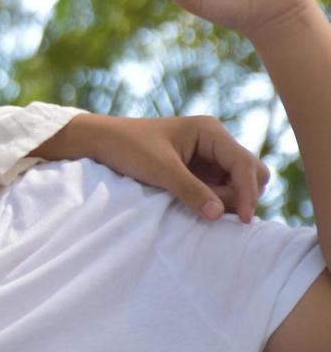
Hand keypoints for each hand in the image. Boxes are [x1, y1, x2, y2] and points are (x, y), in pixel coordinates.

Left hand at [44, 113, 268, 221]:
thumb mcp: (159, 169)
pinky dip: (215, 200)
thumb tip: (220, 215)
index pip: (245, 164)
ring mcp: (209, 157)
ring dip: (227, 199)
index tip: (243, 220)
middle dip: (240, 195)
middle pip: (251, 173)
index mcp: (210, 132)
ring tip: (197, 205)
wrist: (101, 142)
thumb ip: (190, 191)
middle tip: (211, 209)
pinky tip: (197, 206)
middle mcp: (215, 142)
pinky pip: (220, 190)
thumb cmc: (128, 147)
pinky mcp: (199, 172)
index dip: (248, 192)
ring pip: (238, 184)